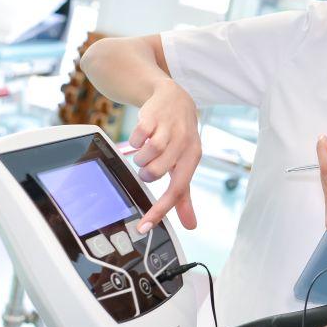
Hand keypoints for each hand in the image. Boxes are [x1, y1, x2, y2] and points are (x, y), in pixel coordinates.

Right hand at [129, 80, 200, 231]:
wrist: (176, 100)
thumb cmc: (180, 138)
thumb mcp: (186, 164)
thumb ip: (185, 195)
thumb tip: (190, 225)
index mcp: (193, 157)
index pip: (177, 190)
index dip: (160, 210)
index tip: (144, 226)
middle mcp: (184, 143)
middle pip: (156, 173)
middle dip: (146, 174)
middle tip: (147, 167)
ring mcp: (169, 129)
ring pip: (147, 155)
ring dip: (139, 159)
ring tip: (144, 153)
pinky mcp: (153, 117)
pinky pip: (137, 137)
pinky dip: (133, 142)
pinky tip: (139, 139)